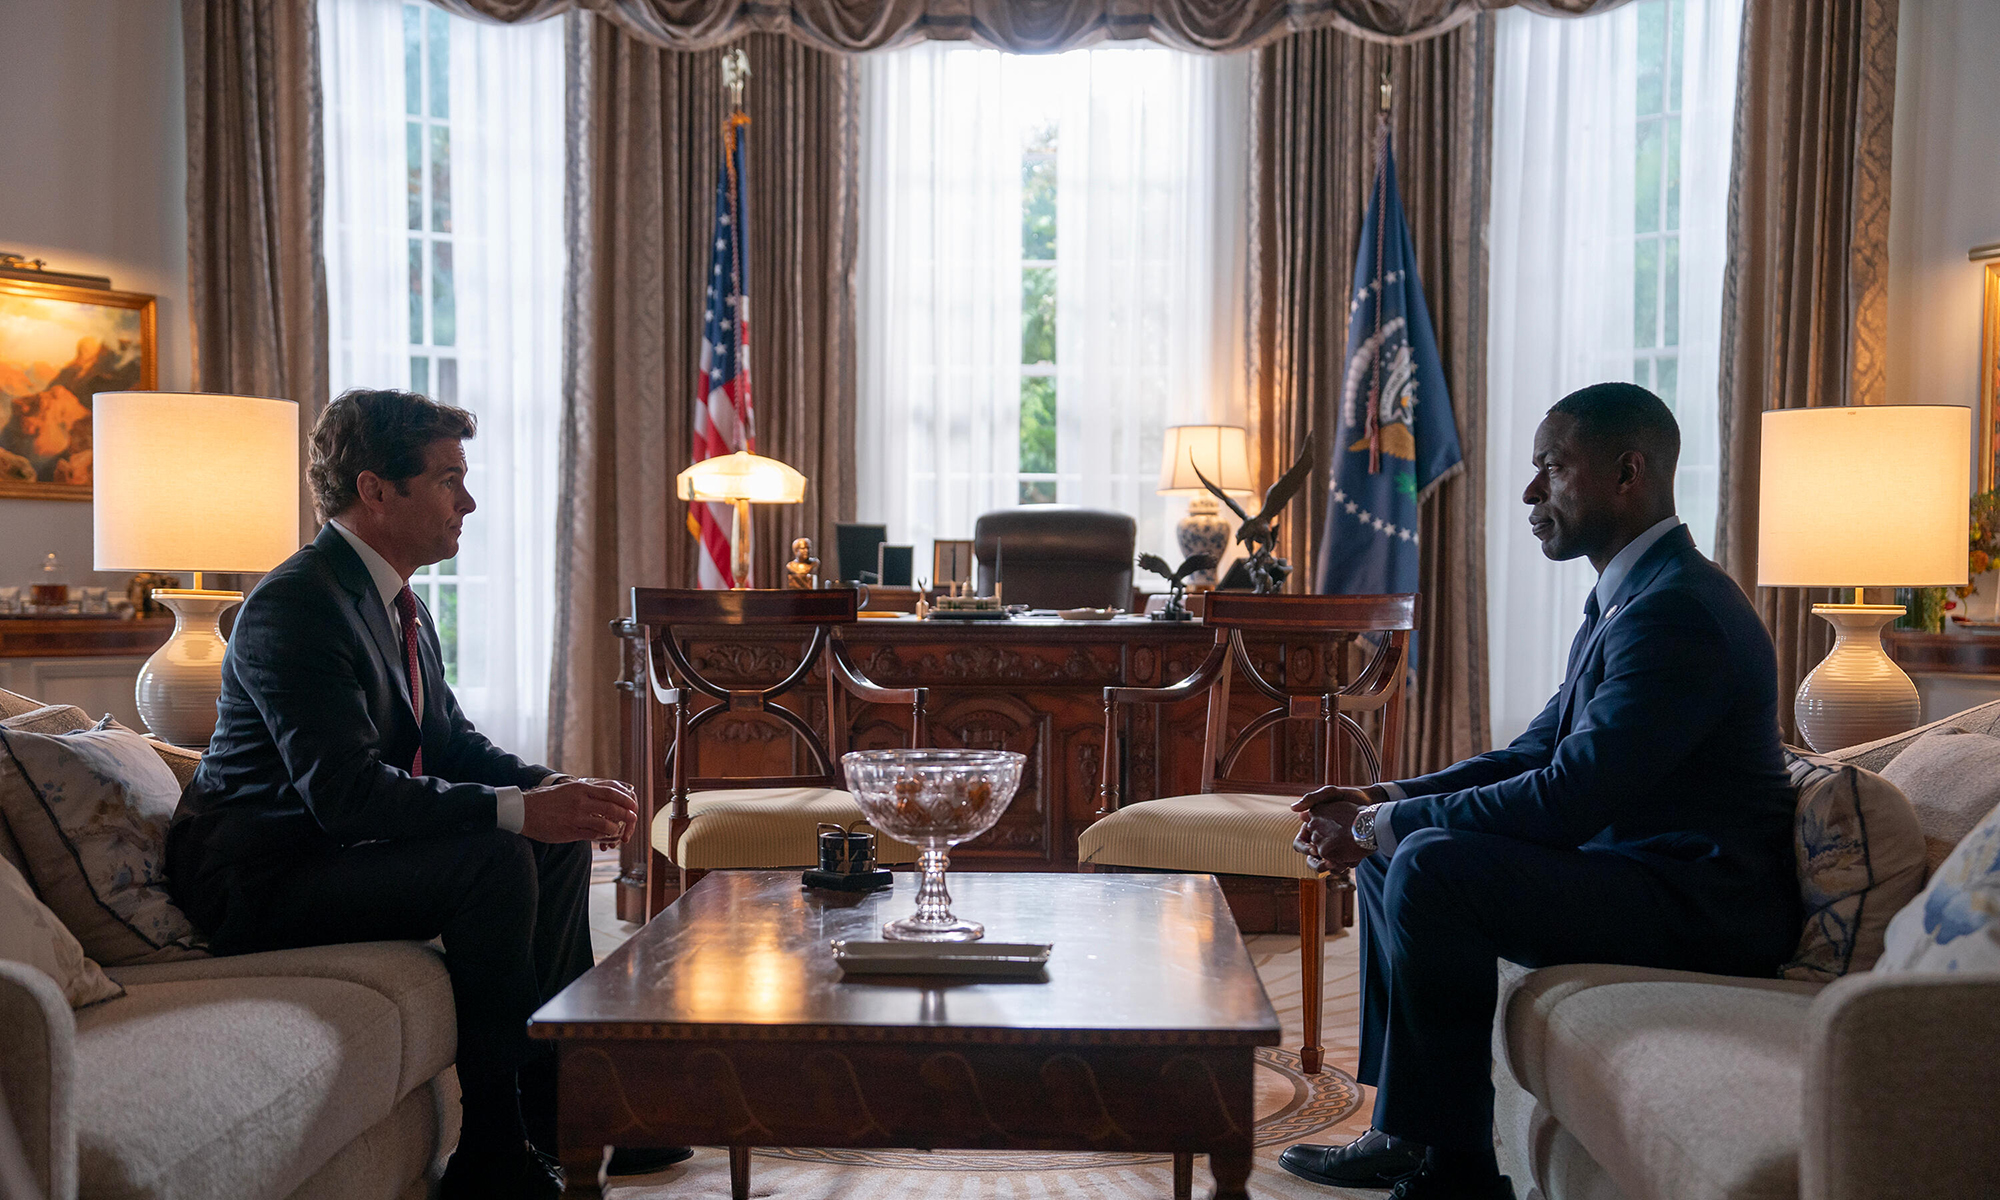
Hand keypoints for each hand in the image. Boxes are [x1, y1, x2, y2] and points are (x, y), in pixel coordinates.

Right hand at [521, 778, 638, 845]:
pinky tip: (607, 839)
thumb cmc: (546, 800)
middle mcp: (580, 800)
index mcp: (581, 788)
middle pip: (612, 808)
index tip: (633, 805)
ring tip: (620, 832)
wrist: (523, 811)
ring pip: (606, 824)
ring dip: (617, 829)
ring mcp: (576, 816)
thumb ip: (585, 793)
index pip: (611, 792)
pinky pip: (593, 835)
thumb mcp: (568, 789)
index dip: (626, 799)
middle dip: (627, 815)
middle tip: (633, 820)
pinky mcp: (570, 831)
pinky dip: (604, 838)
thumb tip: (604, 796)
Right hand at [1289, 785, 1373, 872]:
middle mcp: (1321, 839)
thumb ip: (1311, 798)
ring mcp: (1335, 847)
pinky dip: (1344, 865)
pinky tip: (1352, 862)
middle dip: (1317, 864)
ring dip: (1331, 868)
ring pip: (1326, 865)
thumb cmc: (1350, 796)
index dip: (1304, 849)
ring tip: (1342, 866)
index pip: (1300, 844)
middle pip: (1311, 859)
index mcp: (1312, 828)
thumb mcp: (1330, 793)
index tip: (1314, 849)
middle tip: (1327, 864)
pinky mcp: (1348, 851)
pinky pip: (1341, 864)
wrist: (1373, 802)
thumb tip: (1292, 808)